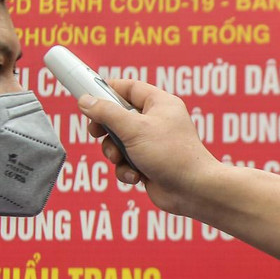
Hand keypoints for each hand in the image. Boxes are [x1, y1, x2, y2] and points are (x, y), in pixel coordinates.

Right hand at [79, 81, 220, 216]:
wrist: (193, 191)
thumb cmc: (171, 154)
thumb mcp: (134, 129)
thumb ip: (106, 113)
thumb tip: (85, 101)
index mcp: (159, 103)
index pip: (128, 87)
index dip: (107, 90)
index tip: (87, 98)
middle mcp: (157, 121)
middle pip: (118, 116)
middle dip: (106, 129)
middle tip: (96, 133)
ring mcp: (152, 144)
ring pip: (118, 142)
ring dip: (114, 153)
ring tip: (121, 160)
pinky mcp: (148, 164)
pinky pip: (126, 162)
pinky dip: (126, 170)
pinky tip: (136, 176)